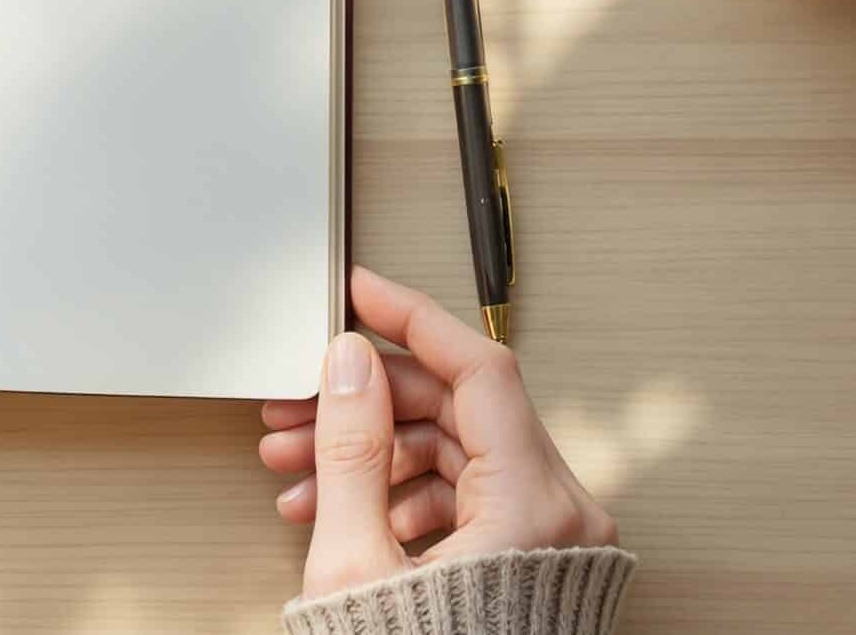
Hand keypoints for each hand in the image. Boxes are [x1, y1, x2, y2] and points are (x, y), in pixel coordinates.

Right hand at [260, 266, 616, 598]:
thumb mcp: (359, 561)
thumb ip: (350, 451)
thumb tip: (352, 364)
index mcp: (536, 507)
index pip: (479, 369)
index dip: (412, 319)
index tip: (364, 293)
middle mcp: (561, 516)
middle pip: (459, 411)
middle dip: (365, 403)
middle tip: (298, 398)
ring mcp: (551, 541)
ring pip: (455, 454)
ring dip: (370, 452)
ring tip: (294, 467)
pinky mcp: (534, 563)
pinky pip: (466, 499)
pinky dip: (398, 494)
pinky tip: (333, 507)